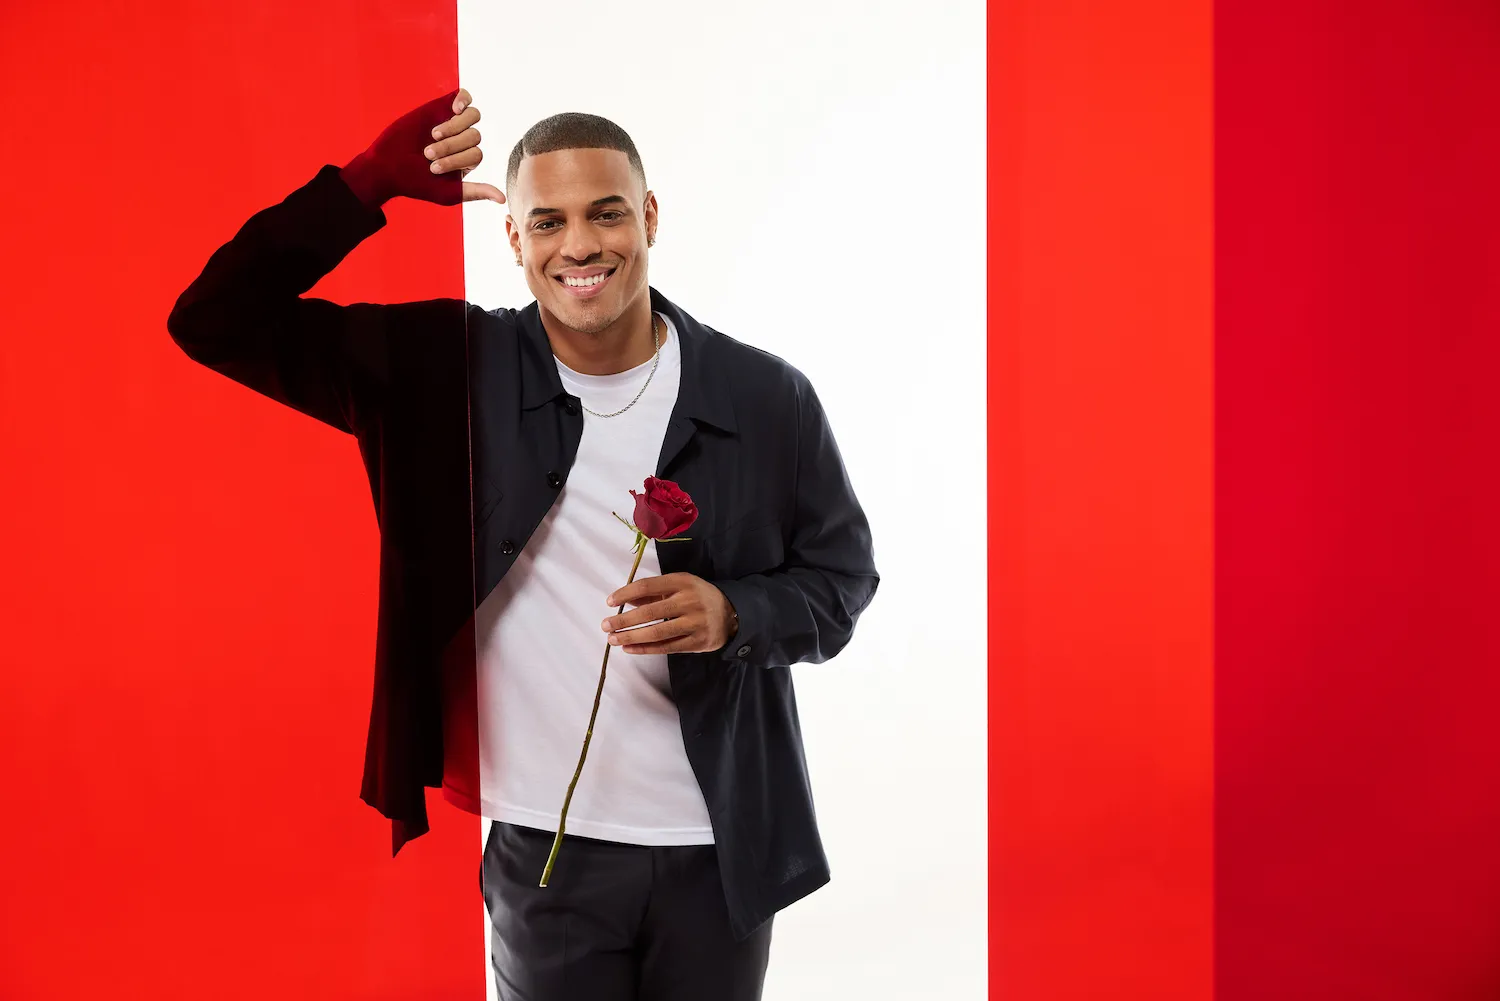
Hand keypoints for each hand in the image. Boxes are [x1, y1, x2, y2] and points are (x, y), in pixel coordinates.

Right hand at [341, 88, 504, 207]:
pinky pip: (465, 96)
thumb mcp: (448, 193)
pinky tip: (454, 108)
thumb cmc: (416, 183)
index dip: (457, 160)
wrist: (386, 165)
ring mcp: (452, 122)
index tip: (433, 169)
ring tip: (433, 135)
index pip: (476, 154)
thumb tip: (502, 199)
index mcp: (466, 160)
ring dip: (454, 127)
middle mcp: (462, 141)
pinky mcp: (440, 106)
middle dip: (451, 146)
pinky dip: (464, 99)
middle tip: (427, 154)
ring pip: (472, 117)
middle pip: (475, 136)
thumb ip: (475, 192)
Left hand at [603, 574, 739, 655]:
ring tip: (613, 639)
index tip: (609, 602)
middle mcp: (689, 601)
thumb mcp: (679, 586)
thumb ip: (653, 593)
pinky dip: (645, 649)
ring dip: (631, 636)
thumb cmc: (697, 597)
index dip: (626, 594)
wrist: (732, 613)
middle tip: (605, 625)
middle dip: (624, 620)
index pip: (648, 586)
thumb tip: (624, 600)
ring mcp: (695, 623)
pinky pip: (666, 647)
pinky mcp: (697, 642)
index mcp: (682, 582)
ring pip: (657, 632)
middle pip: (650, 612)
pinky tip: (629, 648)